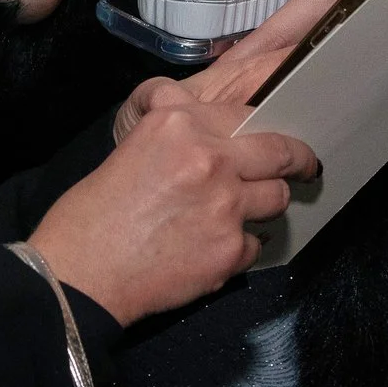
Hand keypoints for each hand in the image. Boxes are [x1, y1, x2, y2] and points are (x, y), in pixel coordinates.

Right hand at [28, 100, 318, 323]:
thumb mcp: (134, 143)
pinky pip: (255, 243)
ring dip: (264, 205)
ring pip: (277, 197)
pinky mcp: (230, 249)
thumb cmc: (93, 212)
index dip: (267, 128)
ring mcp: (226, 205)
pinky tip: (211, 249)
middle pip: (281, 152)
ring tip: (239, 214)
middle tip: (306, 166)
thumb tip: (217, 135)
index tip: (279, 138)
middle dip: (300, 160)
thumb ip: (181, 132)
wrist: (81, 271)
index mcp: (180, 122)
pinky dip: (240, 247)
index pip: (247, 115)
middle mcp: (211, 157)